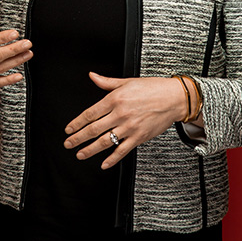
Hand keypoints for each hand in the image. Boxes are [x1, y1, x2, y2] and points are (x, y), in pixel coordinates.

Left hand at [64, 72, 185, 168]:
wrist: (173, 98)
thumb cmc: (152, 88)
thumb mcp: (127, 81)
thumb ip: (106, 82)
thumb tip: (92, 76)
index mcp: (115, 99)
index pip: (90, 113)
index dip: (77, 123)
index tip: (68, 129)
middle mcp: (120, 114)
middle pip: (94, 129)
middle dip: (78, 138)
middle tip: (68, 144)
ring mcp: (129, 127)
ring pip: (105, 142)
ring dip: (90, 150)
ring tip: (80, 154)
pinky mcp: (139, 137)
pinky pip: (122, 151)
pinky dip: (111, 159)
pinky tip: (103, 163)